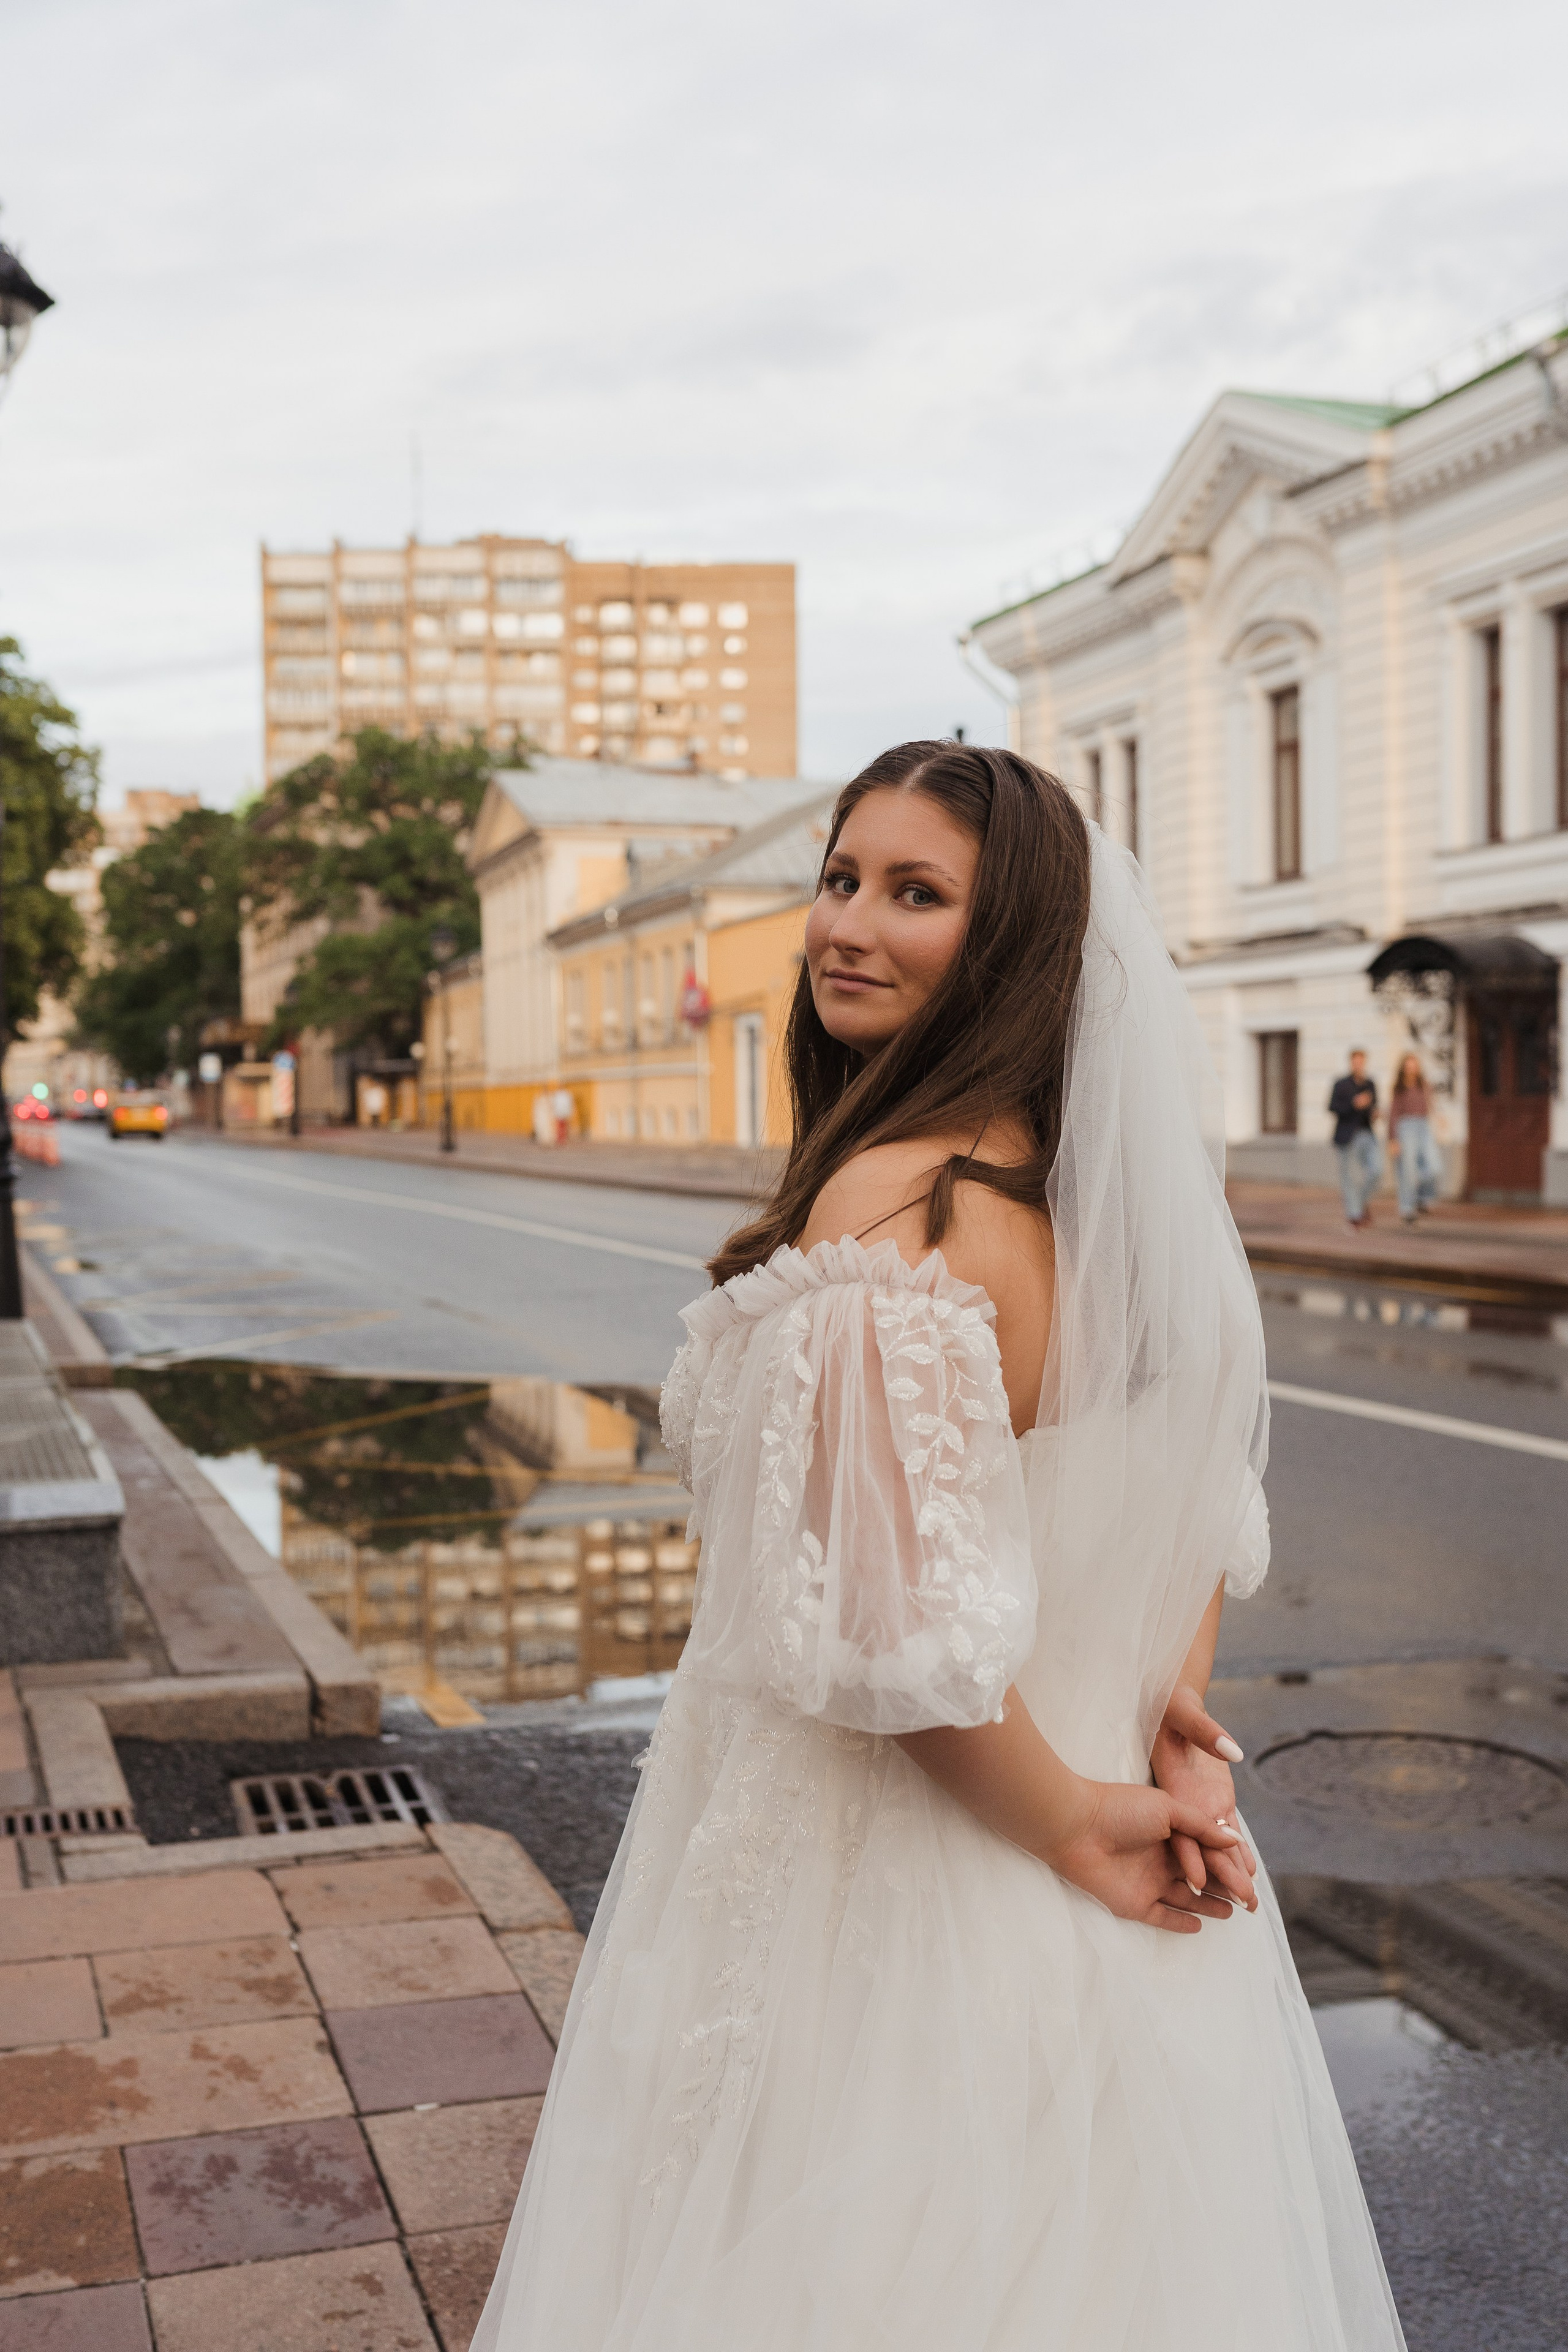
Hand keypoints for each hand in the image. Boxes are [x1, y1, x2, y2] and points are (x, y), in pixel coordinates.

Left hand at [1044, 1777, 1243, 1934]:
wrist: (1076, 1827)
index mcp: (1170, 1832)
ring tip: (1234, 1911)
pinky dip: (1180, 1921)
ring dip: (1210, 1905)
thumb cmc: (1121, 1809)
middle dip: (1226, 1887)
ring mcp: (1148, 1881)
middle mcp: (1161, 1857)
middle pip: (1201, 1876)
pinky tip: (1199, 1924)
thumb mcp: (1167, 1809)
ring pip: (1186, 1898)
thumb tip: (1234, 1840)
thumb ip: (1201, 1827)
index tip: (1251, 1876)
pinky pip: (1162, 1916)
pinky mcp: (1134, 1903)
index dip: (1229, 1864)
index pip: (1206, 1852)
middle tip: (1251, 1901)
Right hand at [1151, 1681, 1257, 1911]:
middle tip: (1241, 1907)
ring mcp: (1199, 1803)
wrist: (1171, 1702)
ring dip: (1232, 1870)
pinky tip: (1250, 1870)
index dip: (1190, 1857)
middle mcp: (1183, 1805)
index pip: (1179, 1832)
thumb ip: (1205, 1730)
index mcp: (1172, 1790)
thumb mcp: (1183, 1711)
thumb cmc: (1170, 1703)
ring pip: (1217, 1843)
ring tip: (1249, 1902)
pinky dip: (1238, 1849)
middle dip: (1220, 1877)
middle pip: (1202, 1847)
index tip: (1199, 1885)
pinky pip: (1227, 1828)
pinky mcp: (1214, 1797)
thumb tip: (1232, 1751)